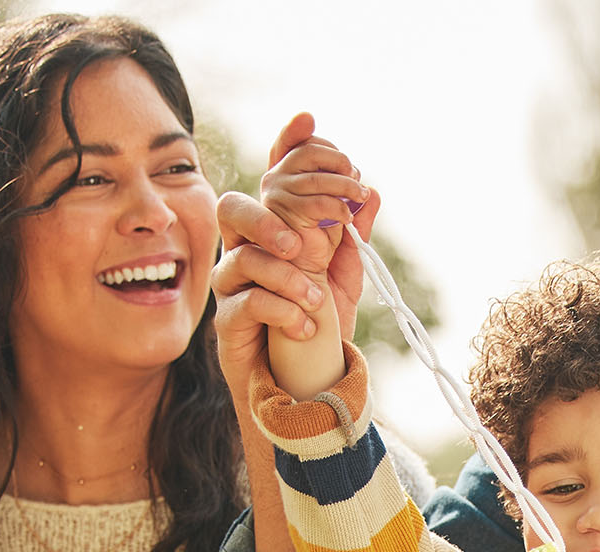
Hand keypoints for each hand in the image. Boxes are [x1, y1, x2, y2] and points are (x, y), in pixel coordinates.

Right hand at [214, 113, 380, 343]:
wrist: (300, 382)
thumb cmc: (316, 322)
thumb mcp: (343, 277)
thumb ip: (351, 237)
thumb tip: (370, 192)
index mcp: (272, 233)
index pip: (273, 183)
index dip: (286, 148)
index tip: (309, 121)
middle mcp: (245, 251)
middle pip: (232, 208)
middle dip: (268, 219)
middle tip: (301, 245)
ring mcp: (231, 286)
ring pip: (241, 259)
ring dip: (286, 279)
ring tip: (317, 303)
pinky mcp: (229, 324)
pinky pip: (245, 305)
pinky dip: (282, 313)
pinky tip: (308, 328)